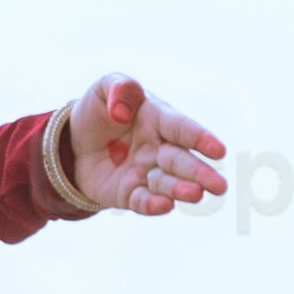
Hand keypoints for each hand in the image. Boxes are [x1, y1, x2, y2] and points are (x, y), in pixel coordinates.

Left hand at [57, 76, 224, 219]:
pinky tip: (164, 205)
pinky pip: (143, 201)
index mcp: (159, 120)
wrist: (74, 140)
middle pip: (181, 161)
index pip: (182, 128)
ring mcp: (146, 173)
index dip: (200, 139)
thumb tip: (121, 111)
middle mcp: (159, 149)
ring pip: (167, 183)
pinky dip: (153, 205)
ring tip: (196, 194)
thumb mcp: (104, 88)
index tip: (219, 150)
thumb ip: (120, 89)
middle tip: (220, 185)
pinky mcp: (130, 193)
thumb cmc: (99, 111)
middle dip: (200, 173)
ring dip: (181, 189)